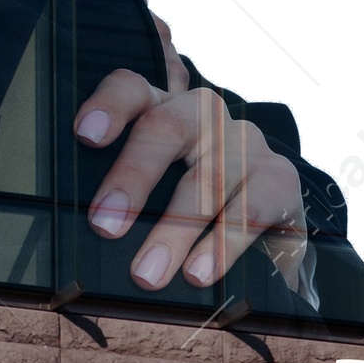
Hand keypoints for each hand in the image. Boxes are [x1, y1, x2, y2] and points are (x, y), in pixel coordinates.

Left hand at [73, 65, 306, 292]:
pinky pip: (251, 209)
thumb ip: (124, 191)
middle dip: (133, 175)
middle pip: (165, 126)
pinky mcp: (279, 178)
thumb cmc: (188, 200)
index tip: (84, 134)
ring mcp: (244, 141)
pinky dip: (222, 245)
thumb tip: (83, 233)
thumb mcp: (155, 185)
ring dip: (174, 231)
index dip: (108, 105)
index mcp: (162, 108)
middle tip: (104, 225)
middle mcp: (202, 114)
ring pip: (206, 178)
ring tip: (147, 274)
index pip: (131, 88)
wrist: (268, 217)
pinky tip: (200, 273)